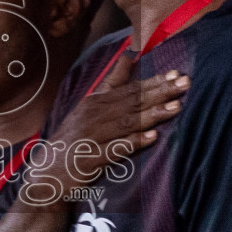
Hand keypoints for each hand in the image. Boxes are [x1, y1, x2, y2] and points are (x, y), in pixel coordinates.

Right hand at [27, 57, 189, 199]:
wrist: (47, 174)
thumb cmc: (74, 139)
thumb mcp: (89, 107)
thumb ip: (111, 83)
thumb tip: (129, 57)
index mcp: (94, 102)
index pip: (129, 89)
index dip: (153, 81)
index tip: (176, 73)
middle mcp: (93, 116)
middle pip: (131, 102)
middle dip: (160, 93)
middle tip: (184, 84)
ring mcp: (92, 137)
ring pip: (127, 123)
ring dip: (152, 115)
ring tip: (176, 107)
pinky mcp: (91, 159)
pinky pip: (116, 149)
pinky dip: (133, 142)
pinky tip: (152, 137)